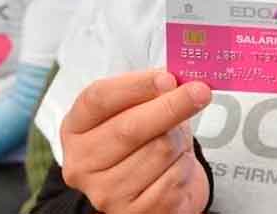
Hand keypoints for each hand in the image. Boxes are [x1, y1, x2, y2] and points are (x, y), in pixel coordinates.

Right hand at [60, 70, 211, 213]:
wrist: (156, 186)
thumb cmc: (146, 140)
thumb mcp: (140, 108)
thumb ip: (152, 90)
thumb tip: (176, 78)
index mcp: (76, 128)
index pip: (98, 99)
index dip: (135, 86)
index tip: (167, 77)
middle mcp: (82, 163)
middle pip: (129, 128)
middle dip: (171, 106)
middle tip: (200, 92)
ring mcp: (105, 193)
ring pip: (159, 150)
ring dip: (180, 139)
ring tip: (176, 141)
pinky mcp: (133, 213)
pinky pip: (173, 177)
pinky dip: (185, 166)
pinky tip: (176, 166)